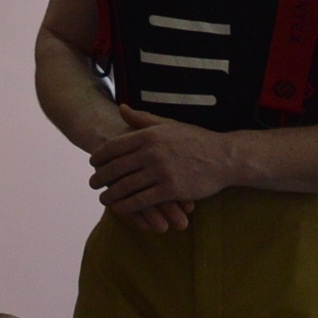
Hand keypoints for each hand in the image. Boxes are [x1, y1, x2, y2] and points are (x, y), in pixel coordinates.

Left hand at [89, 107, 235, 225]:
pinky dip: (127, 206)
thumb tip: (121, 108)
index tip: (93, 163)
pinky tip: (119, 208)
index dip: (99, 156)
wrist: (225, 158)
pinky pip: (141, 200)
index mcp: (149, 135)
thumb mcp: (170, 125)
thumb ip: (143, 119)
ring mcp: (161, 172)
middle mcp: (152, 153)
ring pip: (125, 186)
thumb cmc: (197, 140)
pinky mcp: (171, 190)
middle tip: (92, 184)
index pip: (114, 146)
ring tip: (103, 199)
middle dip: (100, 177)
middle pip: (116, 168)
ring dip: (111, 194)